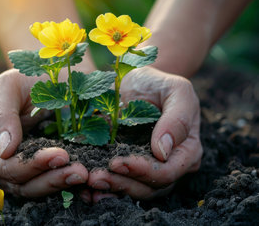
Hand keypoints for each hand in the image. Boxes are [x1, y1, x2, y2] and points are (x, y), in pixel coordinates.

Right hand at [0, 69, 87, 196]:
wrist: (54, 79)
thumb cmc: (26, 80)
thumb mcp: (8, 87)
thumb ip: (1, 115)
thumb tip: (4, 150)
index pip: (4, 167)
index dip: (29, 165)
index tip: (60, 154)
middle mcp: (5, 166)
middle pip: (23, 184)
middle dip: (51, 179)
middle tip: (80, 170)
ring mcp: (29, 173)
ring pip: (41, 190)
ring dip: (63, 184)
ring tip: (86, 174)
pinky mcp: (51, 173)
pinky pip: (59, 187)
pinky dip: (74, 188)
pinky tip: (91, 183)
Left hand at [86, 66, 202, 201]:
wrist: (135, 81)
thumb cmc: (159, 84)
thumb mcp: (175, 90)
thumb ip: (177, 119)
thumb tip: (163, 151)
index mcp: (186, 151)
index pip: (167, 172)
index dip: (142, 171)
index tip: (117, 163)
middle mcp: (169, 166)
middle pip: (148, 187)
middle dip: (121, 183)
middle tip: (95, 177)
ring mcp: (147, 169)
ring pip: (132, 190)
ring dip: (109, 189)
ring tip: (88, 181)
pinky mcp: (127, 168)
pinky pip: (117, 185)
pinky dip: (102, 190)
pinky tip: (85, 190)